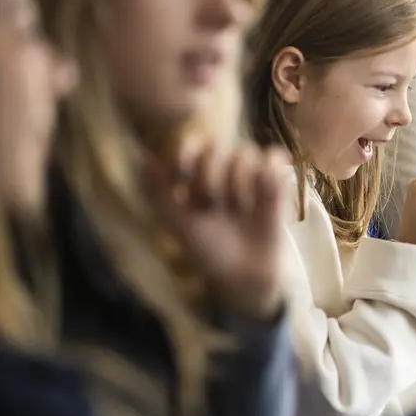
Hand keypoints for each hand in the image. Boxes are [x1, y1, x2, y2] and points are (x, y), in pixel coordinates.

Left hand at [144, 132, 289, 321]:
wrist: (242, 272)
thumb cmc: (206, 248)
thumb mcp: (177, 222)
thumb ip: (158, 191)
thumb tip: (140, 157)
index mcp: (195, 172)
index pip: (189, 143)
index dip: (184, 154)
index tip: (180, 178)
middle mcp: (223, 166)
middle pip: (216, 148)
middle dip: (210, 179)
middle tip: (212, 207)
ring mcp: (250, 171)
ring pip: (245, 153)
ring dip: (239, 183)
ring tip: (239, 210)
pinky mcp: (276, 179)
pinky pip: (274, 157)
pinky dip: (269, 171)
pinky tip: (263, 195)